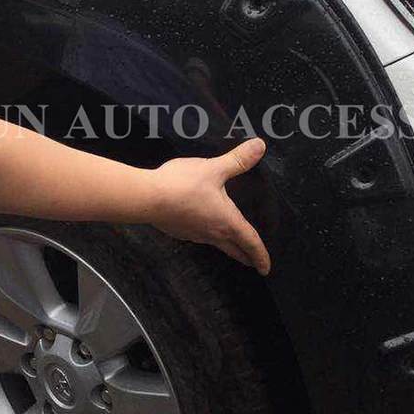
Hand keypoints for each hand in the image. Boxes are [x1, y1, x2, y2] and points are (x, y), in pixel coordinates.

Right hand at [150, 138, 270, 273]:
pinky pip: (197, 236)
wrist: (147, 197)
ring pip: (216, 244)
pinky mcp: (178, 230)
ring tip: (230, 244)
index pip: (250, 242)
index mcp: (226, 221)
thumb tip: (260, 146)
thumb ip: (237, 160)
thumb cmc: (182, 185)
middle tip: (254, 263)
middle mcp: (212, 232)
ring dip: (226, 246)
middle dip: (246, 257)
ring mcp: (193, 233)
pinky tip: (201, 227)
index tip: (266, 267)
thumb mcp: (214, 168)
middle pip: (234, 250)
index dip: (261, 255)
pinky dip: (205, 236)